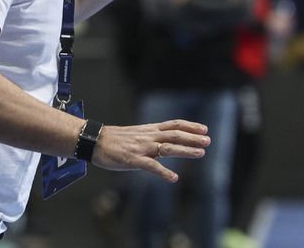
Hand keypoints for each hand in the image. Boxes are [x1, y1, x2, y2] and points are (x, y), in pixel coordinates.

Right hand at [91, 119, 209, 182]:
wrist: (95, 141)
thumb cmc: (114, 140)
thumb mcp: (135, 134)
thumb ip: (150, 138)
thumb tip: (162, 144)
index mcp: (149, 130)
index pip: (173, 124)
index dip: (190, 126)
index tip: (204, 129)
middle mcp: (148, 136)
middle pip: (175, 134)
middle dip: (193, 137)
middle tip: (208, 141)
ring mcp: (142, 148)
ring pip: (168, 147)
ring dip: (185, 150)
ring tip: (200, 153)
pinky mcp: (133, 159)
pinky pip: (151, 166)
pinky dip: (163, 172)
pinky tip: (173, 178)